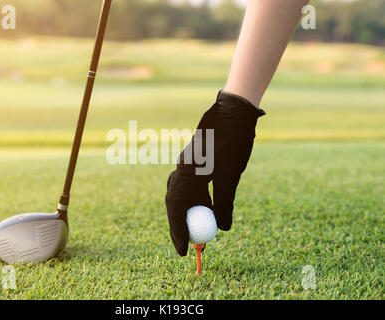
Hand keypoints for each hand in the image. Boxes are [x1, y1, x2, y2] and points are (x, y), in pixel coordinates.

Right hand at [165, 90, 264, 255]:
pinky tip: (206, 210)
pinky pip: (189, 187)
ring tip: (198, 234)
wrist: (234, 111)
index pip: (176, 208)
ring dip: (188, 215)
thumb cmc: (233, 141)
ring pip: (182, 196)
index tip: (183, 252)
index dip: (178, 232)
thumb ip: (225, 202)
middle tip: (186, 247)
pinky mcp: (194, 162)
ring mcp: (186, 165)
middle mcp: (181, 169)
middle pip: (175, 204)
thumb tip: (223, 228)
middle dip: (179, 227)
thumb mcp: (230, 175)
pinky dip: (196, 203)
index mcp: (186, 172)